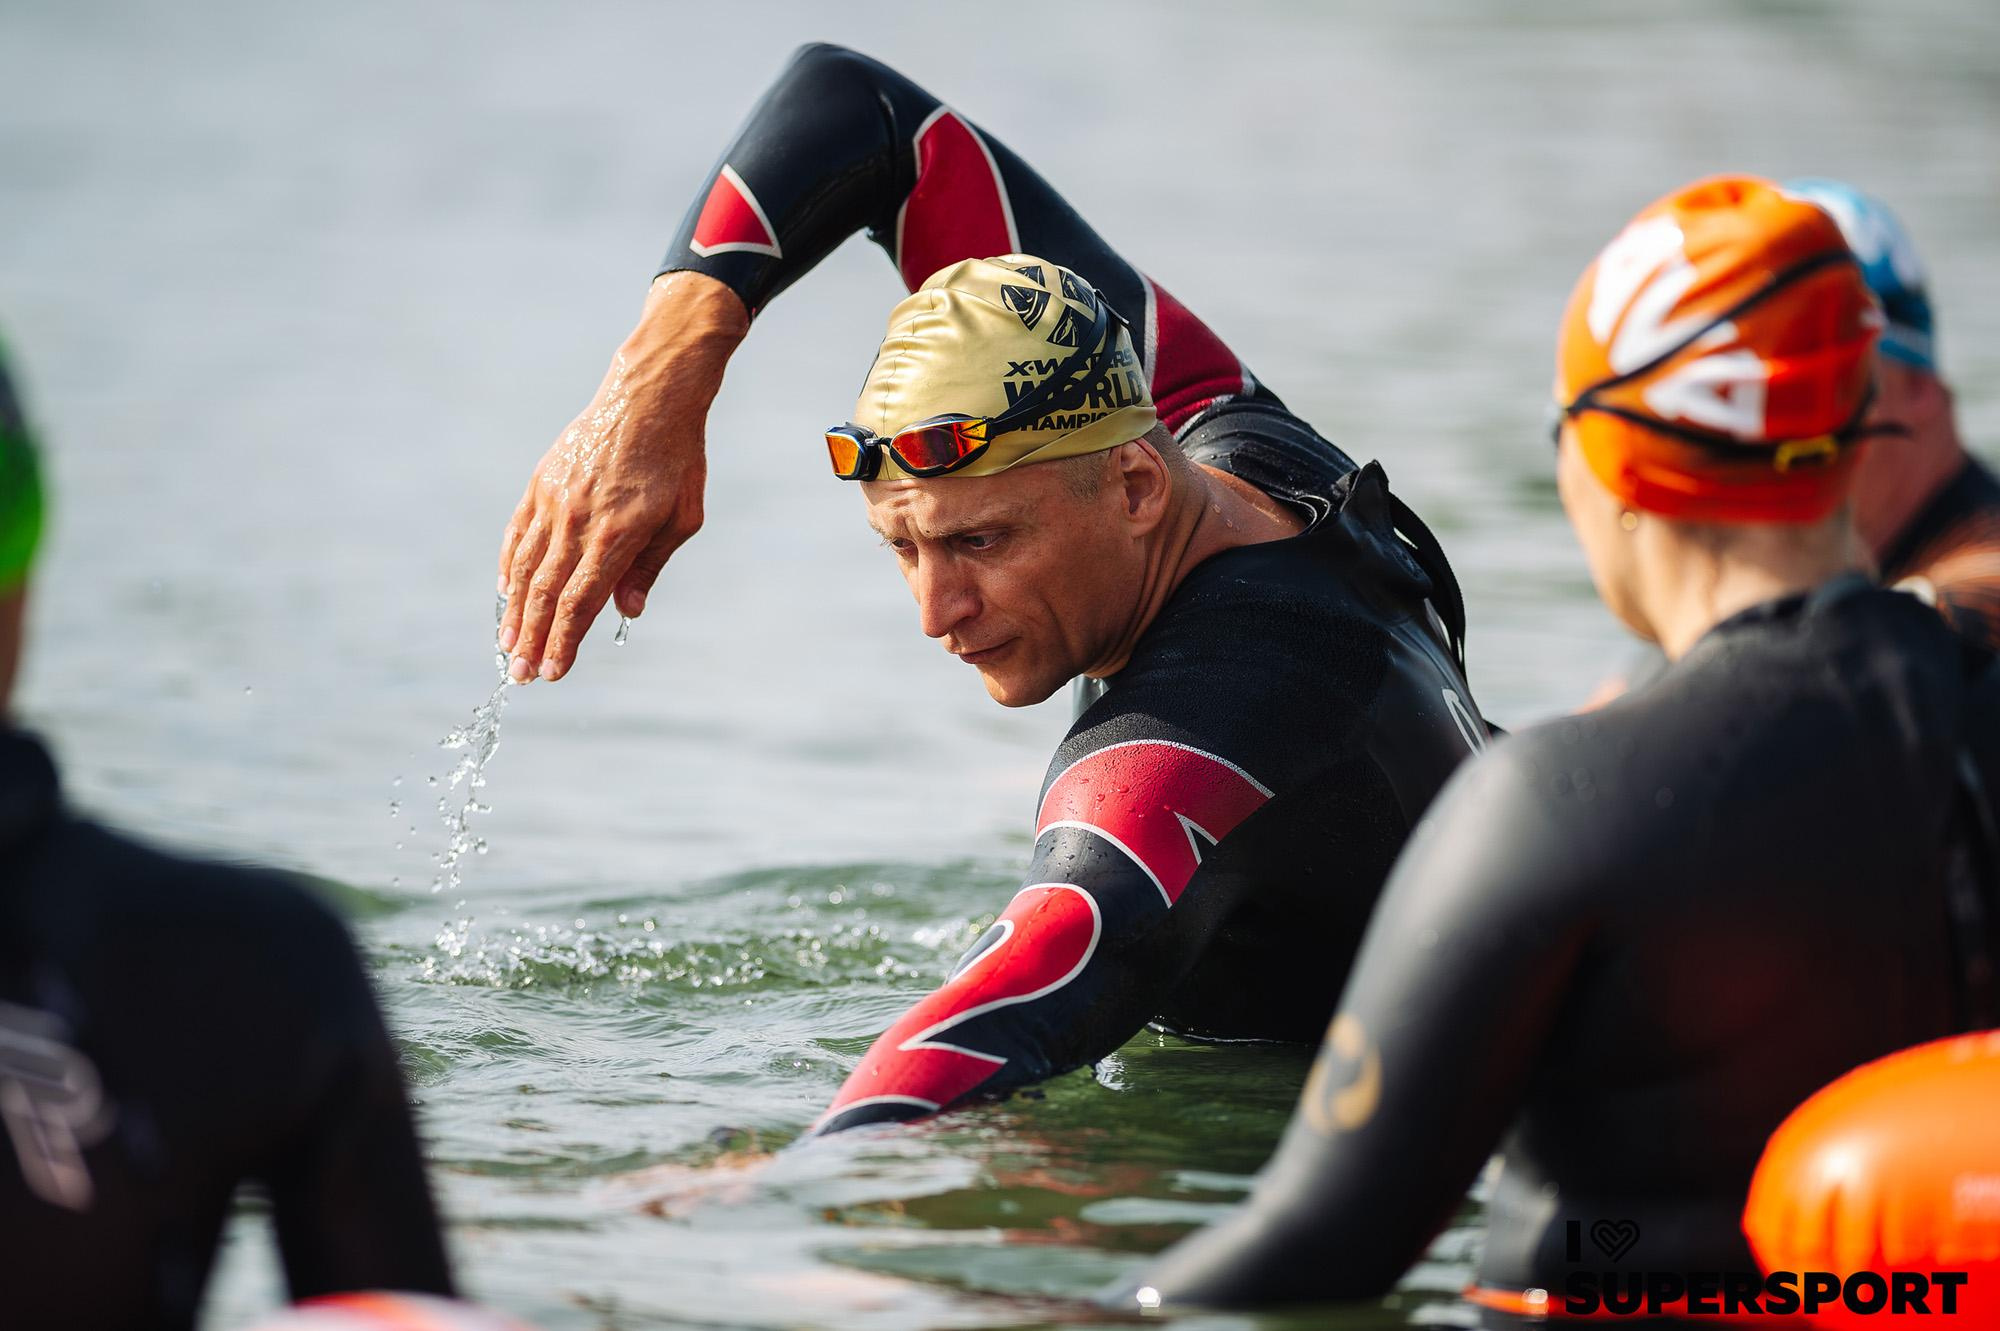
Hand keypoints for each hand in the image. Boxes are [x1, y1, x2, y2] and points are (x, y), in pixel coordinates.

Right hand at [497, 271, 748, 681]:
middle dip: (532, 638)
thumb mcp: (682, 518)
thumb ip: (650, 567)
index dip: (563, 641)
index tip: (553, 672)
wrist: (650, 394)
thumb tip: (626, 612)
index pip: (580, 601)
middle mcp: (577, 519)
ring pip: (525, 566)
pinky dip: (508, 565)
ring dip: (514, 610)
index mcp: (617, 534)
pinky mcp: (542, 482)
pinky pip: (518, 532)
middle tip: (520, 675)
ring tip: (508, 645)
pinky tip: (505, 591)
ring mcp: (554, 498)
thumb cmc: (678, 460)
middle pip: (547, 592)